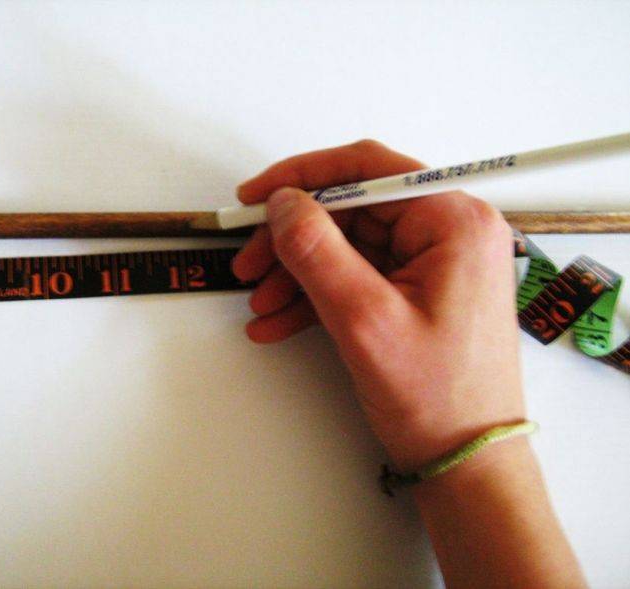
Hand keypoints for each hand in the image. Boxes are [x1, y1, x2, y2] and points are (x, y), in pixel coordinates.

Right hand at [231, 140, 524, 470]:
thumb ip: (317, 251)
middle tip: (249, 265)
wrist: (467, 461)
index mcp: (454, 222)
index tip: (255, 196)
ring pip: (349, 246)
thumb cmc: (437, 399)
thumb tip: (282, 202)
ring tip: (261, 304)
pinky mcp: (420, 290)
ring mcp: (436, 262)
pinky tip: (280, 322)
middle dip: (293, 240)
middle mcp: (450, 231)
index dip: (302, 177)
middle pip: (352, 210)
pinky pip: (359, 276)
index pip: (368, 169)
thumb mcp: (364, 320)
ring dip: (298, 272)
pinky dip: (318, 295)